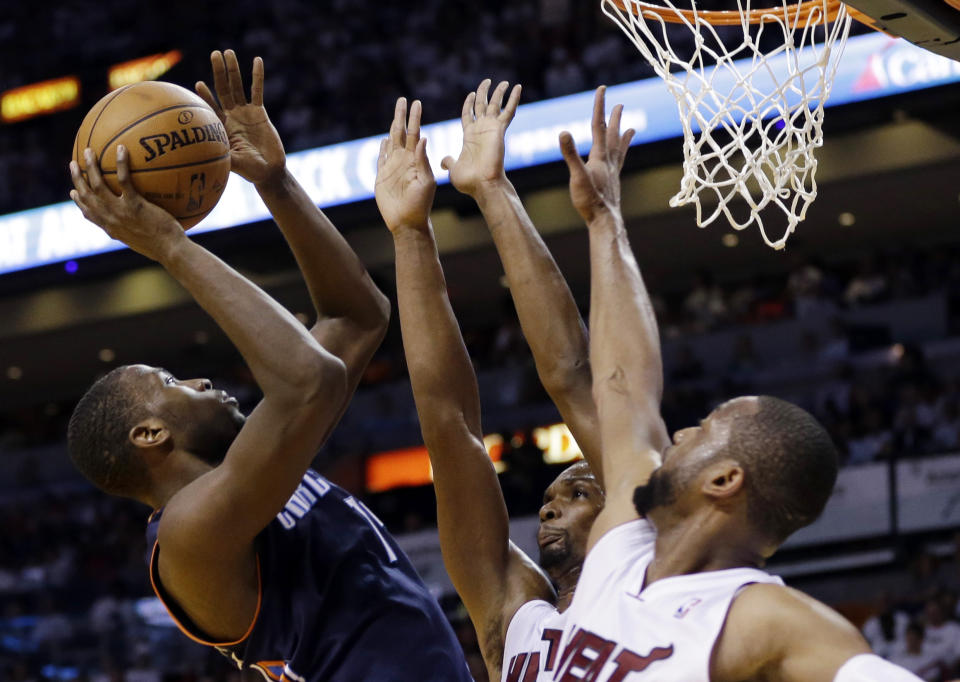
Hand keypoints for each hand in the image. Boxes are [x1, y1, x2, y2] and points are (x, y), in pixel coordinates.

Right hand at [70, 146, 185, 262]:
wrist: (170, 251)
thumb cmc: (164, 248)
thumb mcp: (144, 242)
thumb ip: (138, 230)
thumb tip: (144, 223)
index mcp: (111, 228)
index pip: (89, 214)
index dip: (79, 202)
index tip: (73, 191)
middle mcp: (110, 220)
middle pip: (86, 196)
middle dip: (77, 178)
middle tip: (73, 163)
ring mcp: (120, 212)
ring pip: (97, 185)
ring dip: (90, 166)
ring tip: (88, 151)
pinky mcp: (134, 205)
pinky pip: (123, 179)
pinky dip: (120, 163)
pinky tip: (122, 149)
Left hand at [195, 49, 285, 185]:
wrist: (268, 170)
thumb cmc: (249, 170)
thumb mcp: (234, 163)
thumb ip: (224, 155)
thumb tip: (210, 155)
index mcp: (222, 126)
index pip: (211, 107)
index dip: (205, 96)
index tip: (199, 84)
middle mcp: (231, 116)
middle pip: (223, 89)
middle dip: (219, 72)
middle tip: (214, 54)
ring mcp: (245, 112)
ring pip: (238, 86)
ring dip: (233, 70)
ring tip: (229, 52)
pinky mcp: (260, 112)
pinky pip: (258, 90)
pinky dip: (257, 76)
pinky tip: (257, 60)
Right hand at [375, 98, 435, 232]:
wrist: (407, 221)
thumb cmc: (421, 204)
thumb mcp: (426, 181)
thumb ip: (423, 161)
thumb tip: (422, 138)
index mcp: (416, 159)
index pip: (415, 133)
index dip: (414, 118)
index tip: (416, 102)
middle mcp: (404, 160)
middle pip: (401, 133)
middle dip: (401, 116)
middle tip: (402, 100)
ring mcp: (392, 167)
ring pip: (391, 142)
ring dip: (392, 128)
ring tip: (395, 114)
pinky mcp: (381, 176)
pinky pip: (381, 158)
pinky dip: (382, 148)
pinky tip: (384, 140)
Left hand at [441, 79, 521, 197]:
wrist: (482, 184)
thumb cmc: (469, 181)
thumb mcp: (453, 168)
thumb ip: (449, 161)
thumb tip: (443, 161)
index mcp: (469, 136)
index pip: (469, 114)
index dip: (469, 103)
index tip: (471, 94)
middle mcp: (481, 130)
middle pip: (482, 105)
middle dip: (483, 93)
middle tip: (487, 81)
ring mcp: (491, 129)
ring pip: (496, 105)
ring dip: (499, 92)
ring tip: (504, 82)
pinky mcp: (500, 130)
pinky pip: (508, 111)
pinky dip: (514, 99)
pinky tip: (518, 87)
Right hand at [559, 86, 634, 222]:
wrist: (605, 221)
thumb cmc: (590, 201)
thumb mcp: (576, 176)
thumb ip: (570, 154)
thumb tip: (563, 132)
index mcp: (600, 157)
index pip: (598, 126)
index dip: (600, 106)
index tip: (603, 89)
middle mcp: (609, 162)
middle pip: (613, 134)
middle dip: (615, 118)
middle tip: (620, 104)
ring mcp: (613, 172)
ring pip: (620, 149)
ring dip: (624, 137)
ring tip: (631, 129)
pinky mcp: (613, 183)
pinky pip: (619, 164)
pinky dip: (621, 157)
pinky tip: (619, 160)